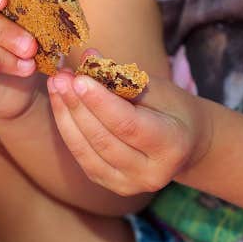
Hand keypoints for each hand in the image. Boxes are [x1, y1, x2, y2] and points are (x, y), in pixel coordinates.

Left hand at [47, 68, 209, 196]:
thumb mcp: (157, 87)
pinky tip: (61, 106)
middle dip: (77, 106)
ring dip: (67, 117)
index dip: (101, 102)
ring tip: (56, 86)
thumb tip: (88, 56)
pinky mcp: (113, 186)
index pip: (128, 125)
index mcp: (172, 145)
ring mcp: (131, 185)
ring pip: (89, 152)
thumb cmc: (172, 107)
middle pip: (104, 140)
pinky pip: (84, 159)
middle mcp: (152, 174)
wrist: (186, 143)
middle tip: (60, 78)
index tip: (79, 78)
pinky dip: (69, 130)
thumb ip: (122, 76)